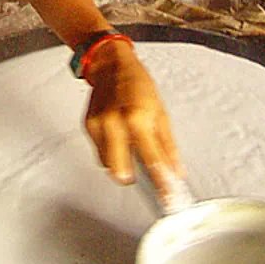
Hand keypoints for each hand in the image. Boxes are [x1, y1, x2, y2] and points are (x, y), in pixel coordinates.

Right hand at [83, 39, 181, 200]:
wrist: (110, 64)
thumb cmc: (137, 84)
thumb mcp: (161, 113)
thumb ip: (168, 146)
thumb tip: (176, 172)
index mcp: (137, 118)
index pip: (151, 161)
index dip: (161, 184)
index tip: (168, 199)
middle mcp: (114, 123)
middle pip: (121, 172)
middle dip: (133, 178)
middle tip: (145, 175)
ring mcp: (98, 126)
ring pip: (109, 165)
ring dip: (121, 164)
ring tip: (130, 146)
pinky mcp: (88, 127)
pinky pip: (100, 153)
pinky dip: (112, 152)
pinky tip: (119, 138)